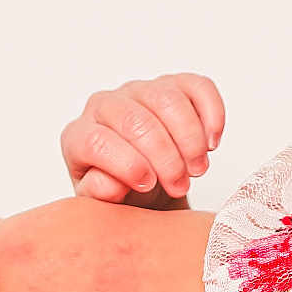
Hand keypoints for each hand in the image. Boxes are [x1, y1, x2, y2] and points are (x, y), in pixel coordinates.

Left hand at [60, 73, 224, 208]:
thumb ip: (101, 194)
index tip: (147, 185)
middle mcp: (104, 106)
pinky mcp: (173, 85)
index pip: (96, 141)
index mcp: (79, 137)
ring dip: (189, 138)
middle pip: (135, 120)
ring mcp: (139, 91)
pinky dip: (211, 113)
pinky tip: (212, 142)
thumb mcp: (107, 206)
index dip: (125, 164)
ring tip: (197, 169)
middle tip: (180, 184)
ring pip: (166, 99)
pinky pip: (197, 87)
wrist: (146, 187)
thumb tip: (109, 182)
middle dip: (164, 156)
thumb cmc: (123, 194)